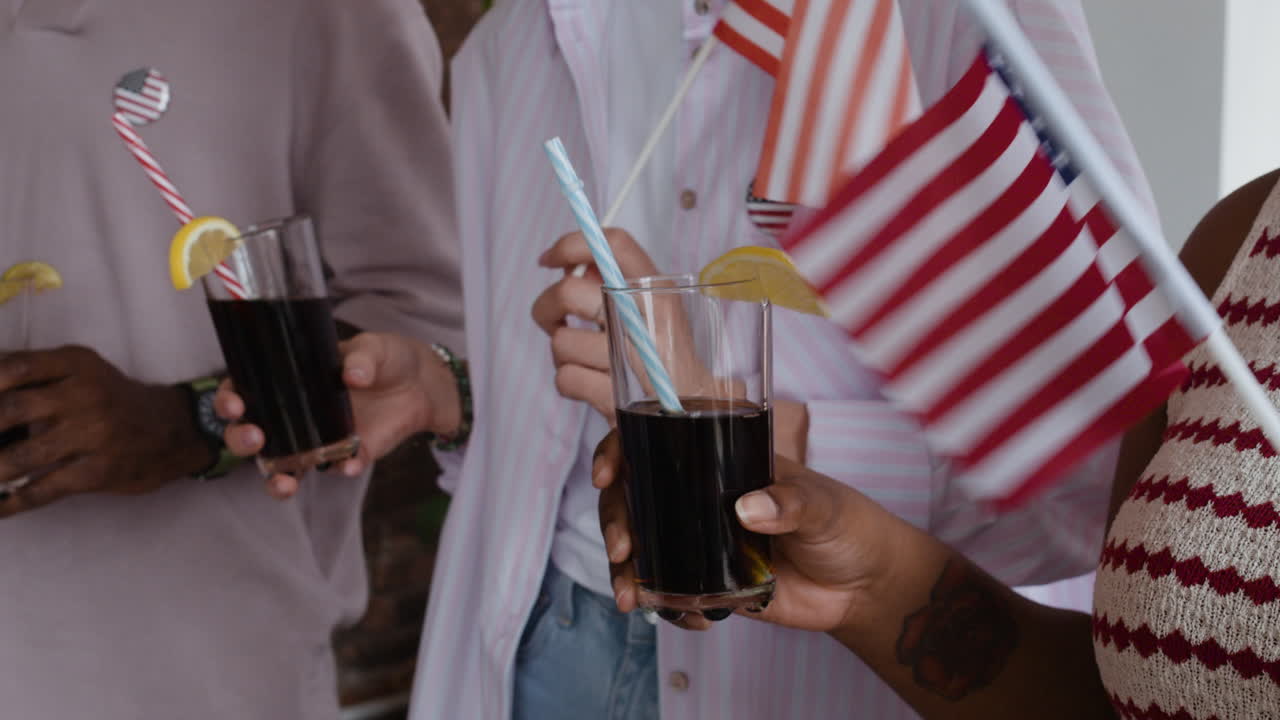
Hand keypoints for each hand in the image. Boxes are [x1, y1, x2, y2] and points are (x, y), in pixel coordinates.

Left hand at [0, 345, 210, 515]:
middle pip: (10, 410)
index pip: (15, 368)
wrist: (173, 430)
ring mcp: (94, 435)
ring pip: (22, 457)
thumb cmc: (114, 400)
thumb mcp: (84, 373)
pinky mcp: (99, 471)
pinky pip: (45, 489)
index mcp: (76, 364)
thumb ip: (39, 377)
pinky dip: (13, 502)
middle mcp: (85, 395)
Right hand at [217, 332, 459, 497]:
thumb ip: (362, 358)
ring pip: (282, 467)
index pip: (243, 392)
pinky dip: (341, 469)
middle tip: (255, 437)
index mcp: (287, 381)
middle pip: (251, 436)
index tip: (234, 404)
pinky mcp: (348, 454)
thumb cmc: (385, 357)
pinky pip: (337, 469)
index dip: (229, 400)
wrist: (422, 382)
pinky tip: (348, 464)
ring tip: (284, 483)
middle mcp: (294, 415)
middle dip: (242, 441)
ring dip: (277, 479)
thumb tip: (352, 375)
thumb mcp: (373, 347)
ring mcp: (318, 439)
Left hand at [532, 228, 657, 419]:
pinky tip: (591, 383)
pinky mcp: (617, 397)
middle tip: (552, 318)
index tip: (549, 259)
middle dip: (546, 307)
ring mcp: (633, 361)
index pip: (614, 245)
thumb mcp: (651, 309)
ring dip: (562, 353)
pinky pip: (565, 378)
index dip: (571, 245)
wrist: (693, 406)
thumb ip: (613, 283)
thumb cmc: (662, 352)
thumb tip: (568, 263)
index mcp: (658, 290)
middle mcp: (647, 320)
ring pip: (561, 341)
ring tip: (585, 359)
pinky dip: (569, 382)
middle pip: (569, 292)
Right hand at [594, 429, 900, 634]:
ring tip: (629, 595)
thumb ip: (791, 502)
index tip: (610, 473)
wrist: (863, 587)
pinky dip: (661, 605)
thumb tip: (749, 508)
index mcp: (722, 460)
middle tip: (623, 547)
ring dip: (626, 570)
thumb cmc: (847, 525)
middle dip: (615, 519)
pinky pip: (668, 592)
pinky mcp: (707, 582)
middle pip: (635, 495)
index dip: (623, 450)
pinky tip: (676, 616)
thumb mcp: (823, 504)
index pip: (659, 440)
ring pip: (642, 545)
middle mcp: (701, 496)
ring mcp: (700, 540)